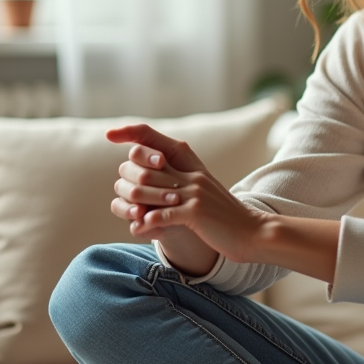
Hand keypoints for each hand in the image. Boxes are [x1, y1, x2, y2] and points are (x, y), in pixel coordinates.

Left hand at [106, 124, 265, 266]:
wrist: (253, 232)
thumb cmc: (223, 215)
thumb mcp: (203, 190)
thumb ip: (180, 179)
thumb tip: (152, 175)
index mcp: (190, 163)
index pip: (154, 137)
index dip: (130, 132)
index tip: (110, 134)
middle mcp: (190, 173)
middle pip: (143, 167)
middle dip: (128, 182)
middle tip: (124, 195)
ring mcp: (193, 192)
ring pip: (148, 190)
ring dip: (134, 205)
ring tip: (131, 215)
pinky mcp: (195, 213)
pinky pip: (161, 214)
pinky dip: (147, 222)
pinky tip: (140, 228)